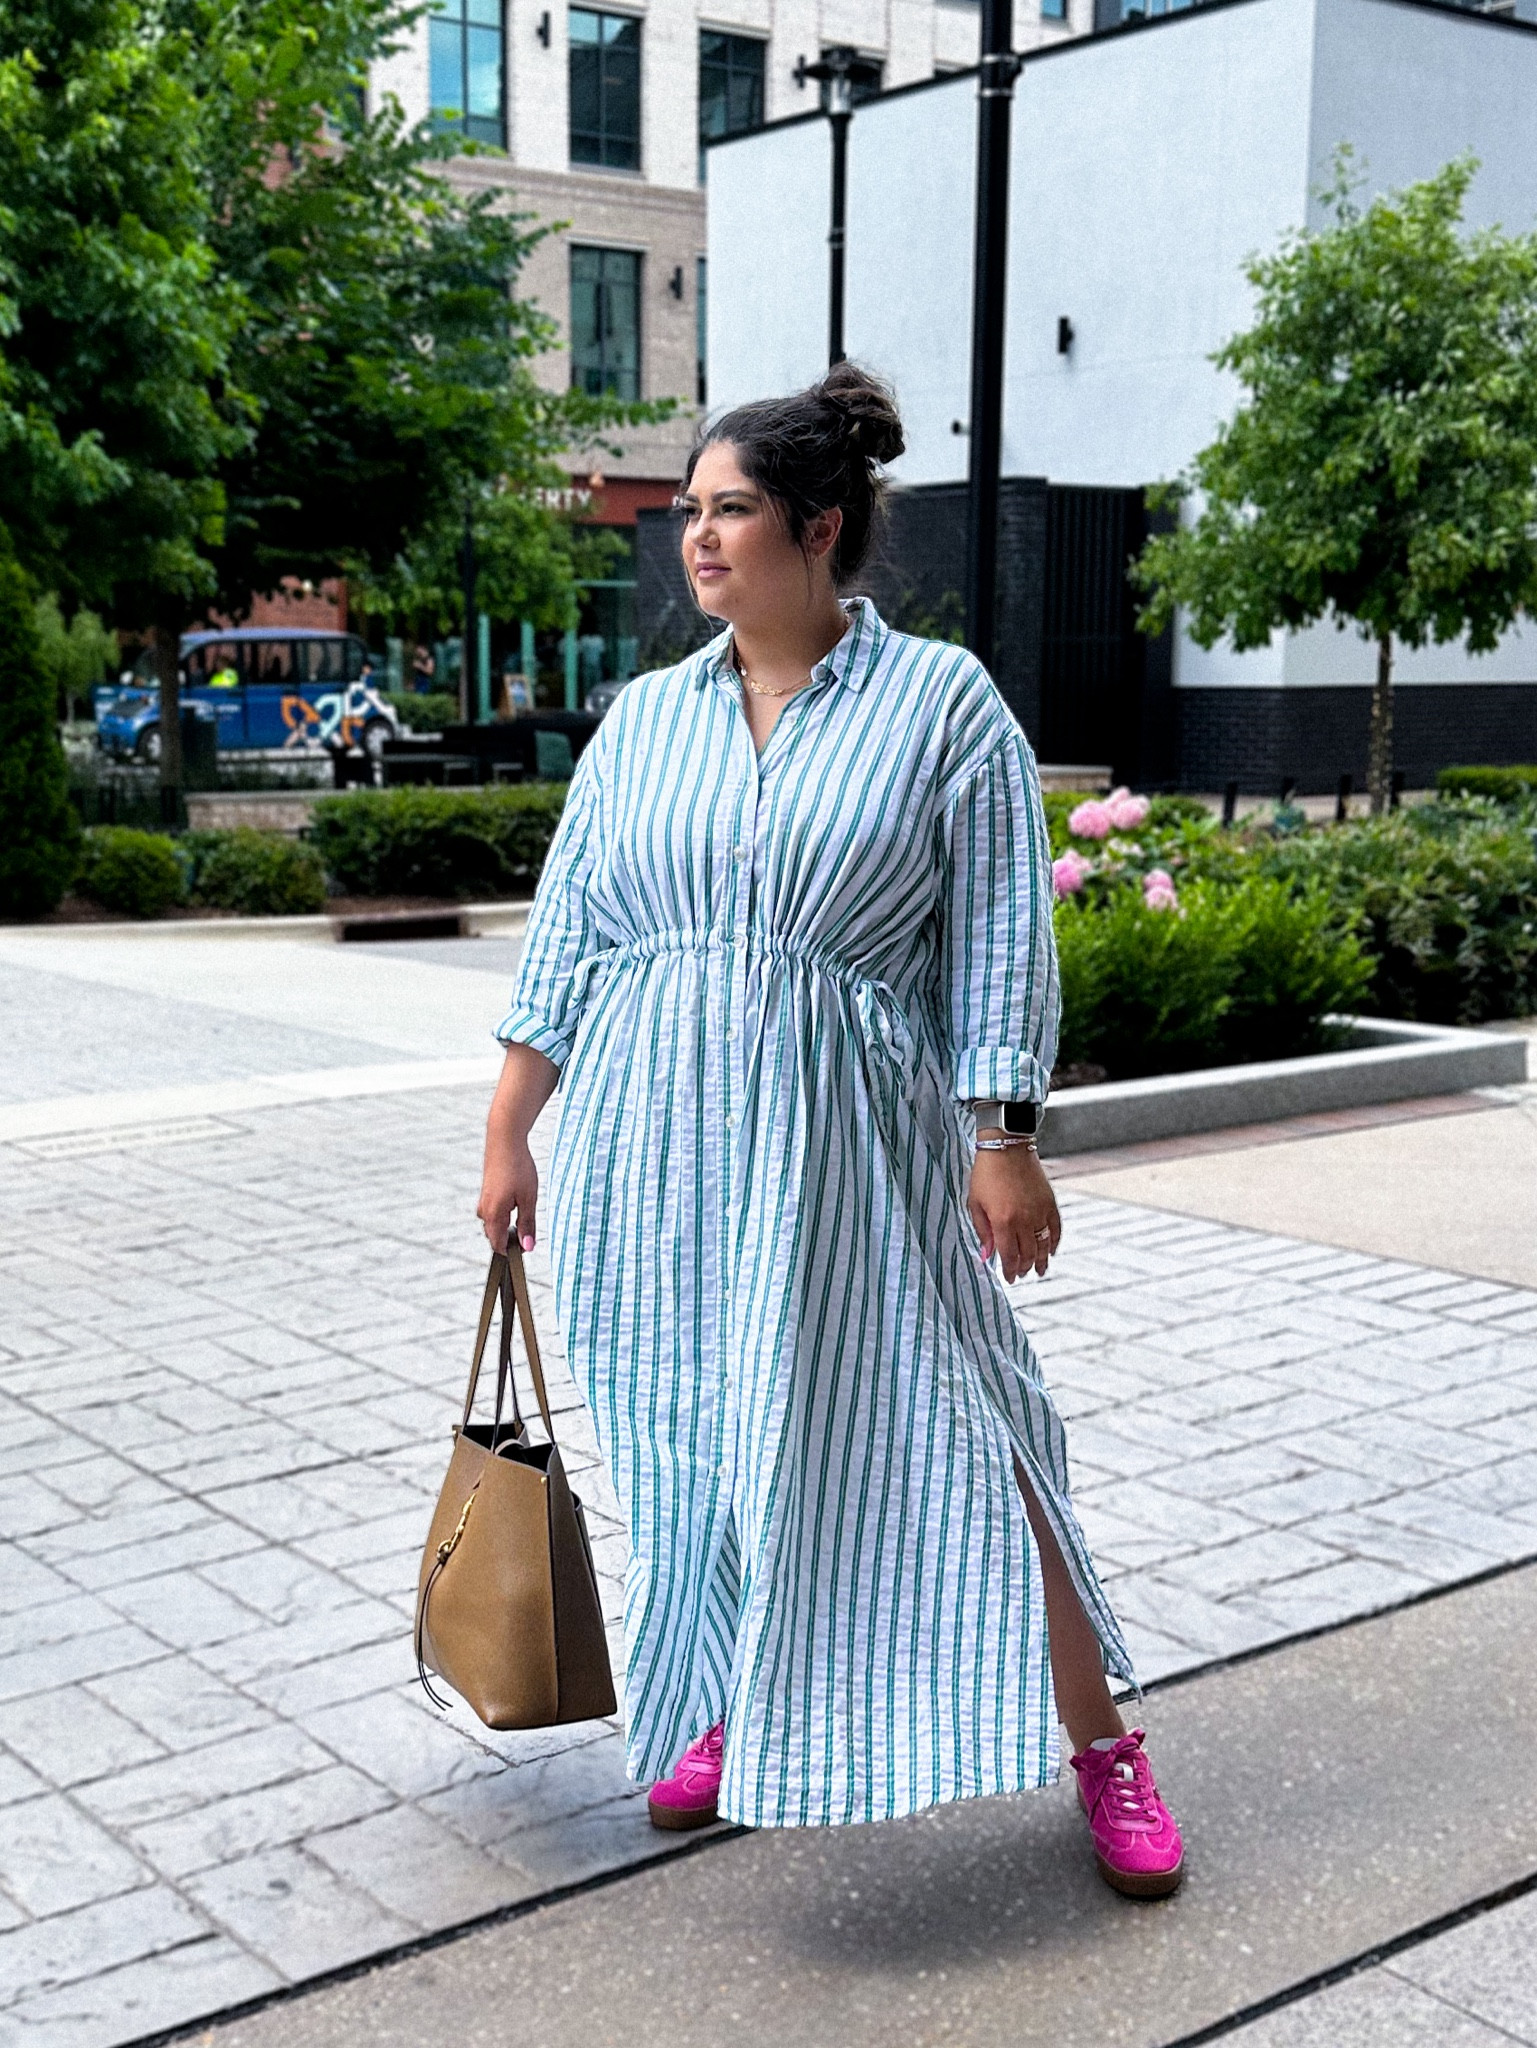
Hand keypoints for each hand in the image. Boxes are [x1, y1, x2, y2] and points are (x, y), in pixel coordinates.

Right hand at [476, 1044, 558, 1253]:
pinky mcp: (487, 1193)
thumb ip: (528, 1224)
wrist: (505, 1140)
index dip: (513, 1251)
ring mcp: (484, 1201)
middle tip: (531, 1231)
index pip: (498, 1245)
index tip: (528, 1248)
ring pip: (496, 1224)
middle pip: (496, 1236)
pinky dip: (507, 1215)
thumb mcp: (529, 1199)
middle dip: (512, 1239)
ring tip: (526, 1214)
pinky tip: (519, 1203)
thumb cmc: (519, 1168)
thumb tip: (528, 1247)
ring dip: (510, 1226)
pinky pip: (495, 1213)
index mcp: (493, 1215)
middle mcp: (484, 1211)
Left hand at [968, 1146, 1060, 1280]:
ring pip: (1043, 1245)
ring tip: (1039, 1270)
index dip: (1009, 1270)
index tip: (1009, 1278)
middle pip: (1027, 1253)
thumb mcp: (975, 1203)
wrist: (1006, 1147)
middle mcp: (1023, 1219)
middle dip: (1024, 1268)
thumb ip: (982, 1231)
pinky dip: (1055, 1242)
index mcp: (1002, 1221)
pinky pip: (1056, 1228)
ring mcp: (1039, 1211)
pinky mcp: (1050, 1202)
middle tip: (1021, 1274)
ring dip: (1041, 1261)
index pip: (1009, 1255)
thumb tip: (986, 1255)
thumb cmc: (986, 1174)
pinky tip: (1051, 1250)